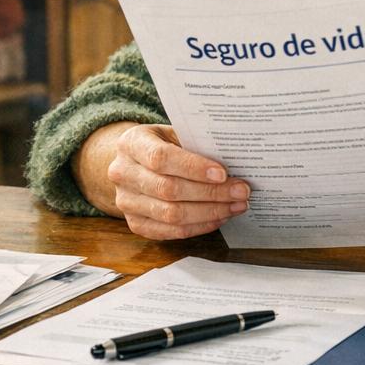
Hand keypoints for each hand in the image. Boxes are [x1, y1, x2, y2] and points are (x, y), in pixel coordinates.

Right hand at [106, 124, 249, 239]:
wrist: (133, 162)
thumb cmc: (161, 144)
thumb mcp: (172, 133)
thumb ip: (194, 143)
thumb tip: (233, 159)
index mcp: (131, 143)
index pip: (160, 158)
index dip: (193, 168)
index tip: (223, 173)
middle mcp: (122, 173)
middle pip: (168, 189)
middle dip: (211, 193)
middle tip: (241, 191)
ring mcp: (125, 202)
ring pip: (171, 215)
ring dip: (209, 212)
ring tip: (236, 205)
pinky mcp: (135, 223)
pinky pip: (170, 231)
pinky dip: (198, 226)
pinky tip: (219, 217)